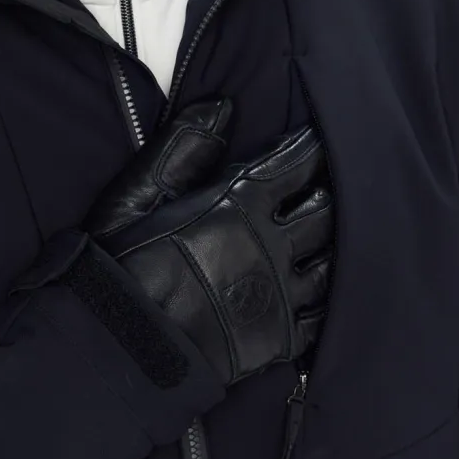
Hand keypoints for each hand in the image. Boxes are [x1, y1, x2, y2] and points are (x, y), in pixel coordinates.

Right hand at [86, 100, 332, 384]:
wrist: (120, 352)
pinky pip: (322, 315)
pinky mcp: (280, 338)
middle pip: (324, 210)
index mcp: (239, 205)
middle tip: (337, 181)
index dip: (310, 149)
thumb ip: (182, 149)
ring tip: (339, 234)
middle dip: (330, 192)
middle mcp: (271, 246)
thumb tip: (223, 107)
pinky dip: (329, 299)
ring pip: (331, 262)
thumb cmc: (119, 268)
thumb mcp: (137, 197)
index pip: (293, 164)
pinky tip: (330, 292)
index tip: (321, 137)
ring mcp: (281, 294)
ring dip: (336, 244)